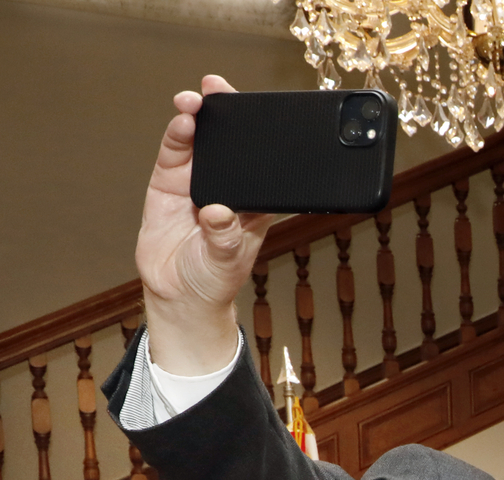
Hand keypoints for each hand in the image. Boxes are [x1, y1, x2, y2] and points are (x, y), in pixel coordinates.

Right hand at [136, 76, 272, 373]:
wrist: (179, 295)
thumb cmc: (213, 278)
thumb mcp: (226, 262)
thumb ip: (224, 238)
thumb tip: (219, 213)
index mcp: (254, 201)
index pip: (261, 162)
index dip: (259, 135)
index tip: (260, 112)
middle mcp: (227, 185)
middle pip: (229, 143)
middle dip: (224, 113)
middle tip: (219, 89)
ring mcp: (197, 181)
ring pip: (198, 142)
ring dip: (196, 118)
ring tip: (195, 101)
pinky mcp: (169, 184)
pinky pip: (174, 155)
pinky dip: (176, 138)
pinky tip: (181, 122)